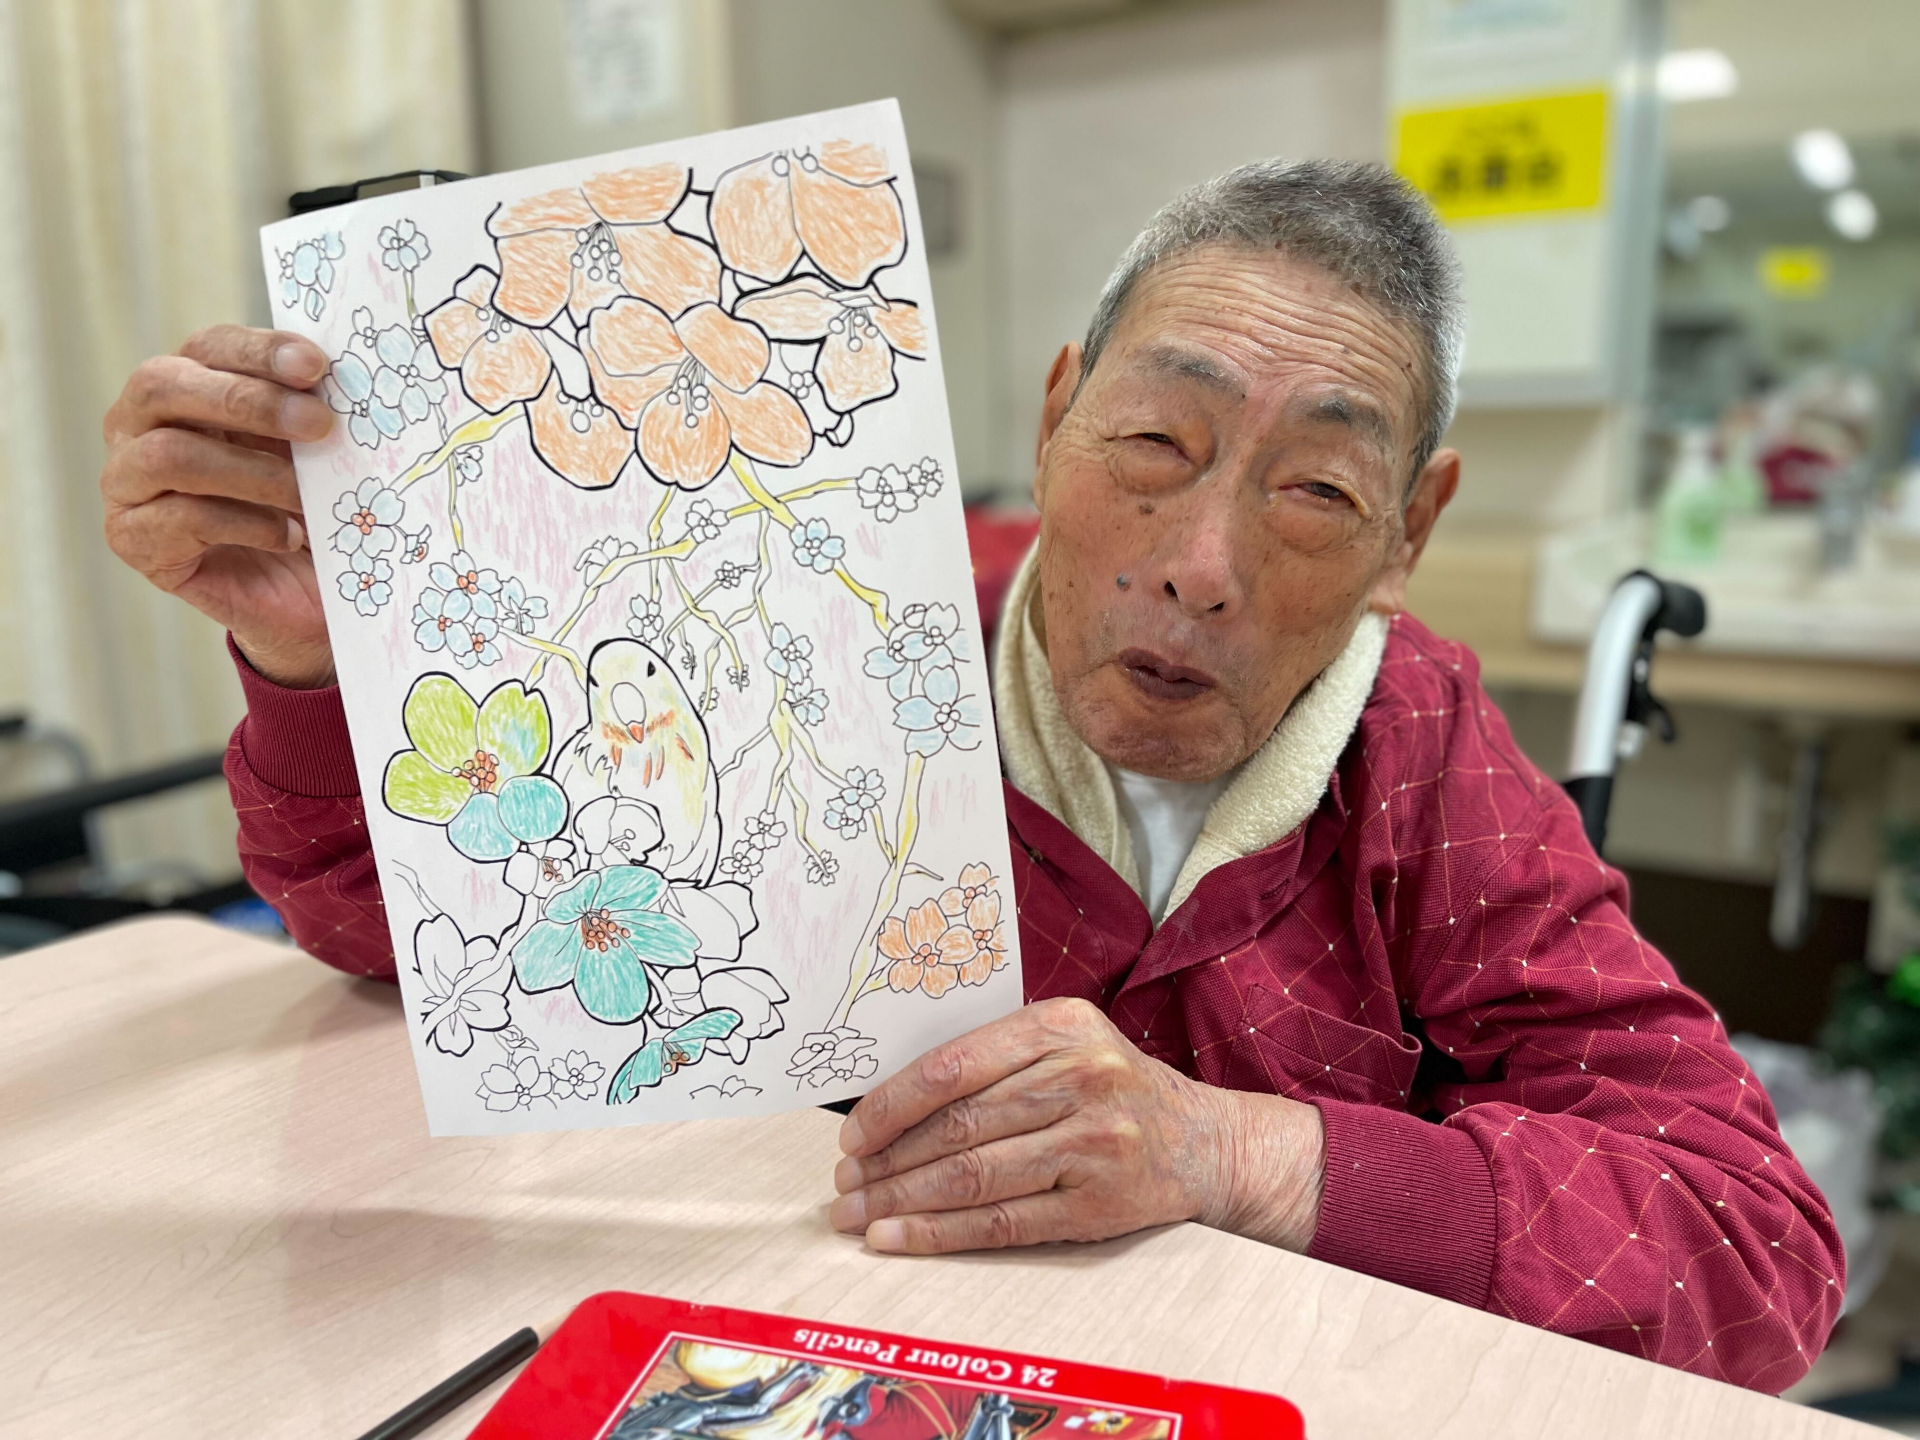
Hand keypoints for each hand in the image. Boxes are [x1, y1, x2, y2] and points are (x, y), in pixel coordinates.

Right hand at [102, 325, 338, 688]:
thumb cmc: (307, 508)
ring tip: (307, 496)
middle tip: (320, 425)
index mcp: (185, 384)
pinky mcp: (132, 538)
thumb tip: (345, 381)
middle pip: (164, 386)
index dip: (259, 350)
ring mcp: (125, 481)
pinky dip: (247, 525)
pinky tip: (291, 536)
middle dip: (248, 401)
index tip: (317, 366)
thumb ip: (312, 412)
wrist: (301, 595)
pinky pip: (180, 519)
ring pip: (169, 455)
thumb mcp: (315, 454)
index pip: (208, 347)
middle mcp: (138, 424)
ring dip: (253, 473)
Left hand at [829, 997, 1325, 1254]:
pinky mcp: (1099, 1204)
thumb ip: (993, 1058)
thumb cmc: (1111, 1087)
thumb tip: (887, 1100)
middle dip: (887, 1161)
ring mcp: (1093, 1144)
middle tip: (842, 1185)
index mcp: (1060, 1027)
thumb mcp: (1064, 1043)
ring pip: (974, 1175)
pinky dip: (941, 1233)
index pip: (953, 1067)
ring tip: (857, 1216)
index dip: (891, 1105)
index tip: (850, 1135)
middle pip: (958, 1126)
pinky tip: (899, 1238)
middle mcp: (1080, 1079)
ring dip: (902, 1200)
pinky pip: (1003, 1221)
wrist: (1205, 1141)